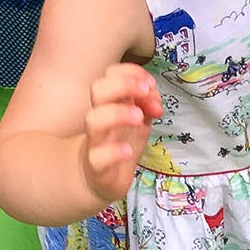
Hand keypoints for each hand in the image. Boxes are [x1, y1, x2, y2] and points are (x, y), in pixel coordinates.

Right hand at [83, 64, 161, 204]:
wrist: (101, 177)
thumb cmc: (120, 142)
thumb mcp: (140, 120)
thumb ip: (148, 105)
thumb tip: (155, 99)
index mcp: (109, 101)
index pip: (110, 74)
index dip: (130, 72)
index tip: (149, 83)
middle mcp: (99, 116)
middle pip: (98, 89)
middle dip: (123, 84)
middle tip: (145, 91)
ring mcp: (96, 140)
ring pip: (94, 119)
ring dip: (118, 113)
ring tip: (140, 117)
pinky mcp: (96, 165)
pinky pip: (98, 156)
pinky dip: (114, 152)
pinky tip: (129, 151)